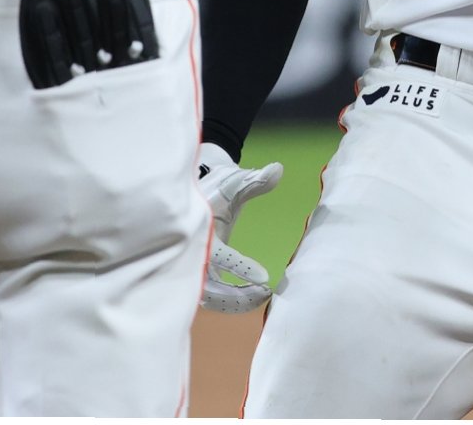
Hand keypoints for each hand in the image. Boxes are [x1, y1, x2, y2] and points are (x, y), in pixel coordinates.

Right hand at [198, 141, 283, 312]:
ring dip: (236, 303)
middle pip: (211, 287)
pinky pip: (212, 298)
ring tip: (264, 296)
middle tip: (266, 292)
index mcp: (200, 229)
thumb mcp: (236, 182)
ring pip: (211, 298)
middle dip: (238, 296)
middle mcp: (193, 253)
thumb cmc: (218, 189)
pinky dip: (231, 303)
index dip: (241, 267)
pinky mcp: (199, 277)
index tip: (265, 277)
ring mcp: (194, 268)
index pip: (219, 254)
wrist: (199, 198)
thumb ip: (257, 180)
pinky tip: (255, 296)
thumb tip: (278, 169)